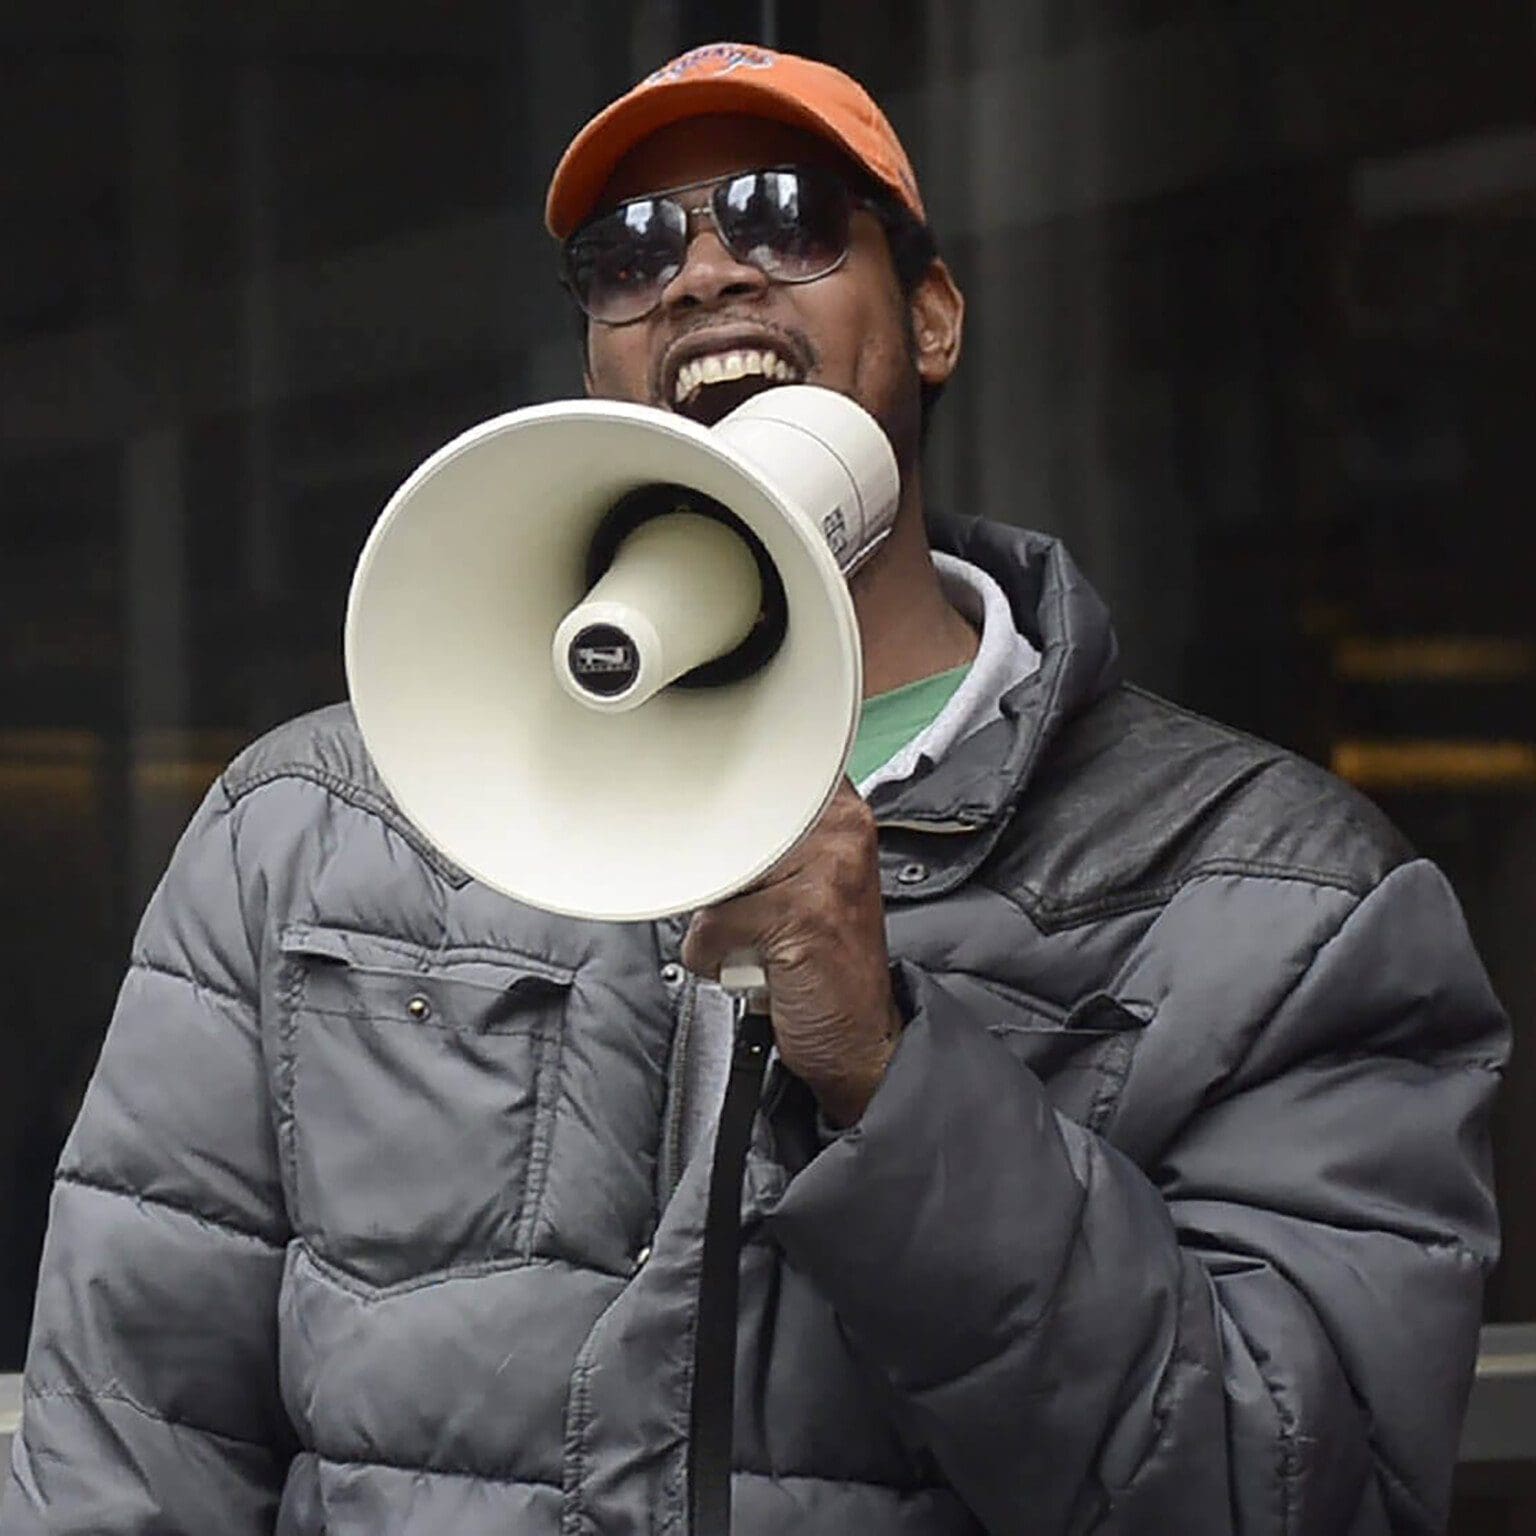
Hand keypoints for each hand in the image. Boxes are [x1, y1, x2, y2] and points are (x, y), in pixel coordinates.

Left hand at [682, 781, 902, 1126]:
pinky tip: (754, 967)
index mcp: (840, 811)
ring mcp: (824, 869)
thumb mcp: (808, 881)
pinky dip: (715, 957)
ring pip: (718, 876)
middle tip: (756, 913)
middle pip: (727, 826)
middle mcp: (840, 829)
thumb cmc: (824, 961)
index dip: (726, 815)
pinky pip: (713, 926)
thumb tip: (699, 829)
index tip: (726, 846)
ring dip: (719, 919)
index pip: (756, 779)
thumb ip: (767, 843)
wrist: (858, 1036)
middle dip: (722, 876)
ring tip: (760, 941)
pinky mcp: (801, 915)